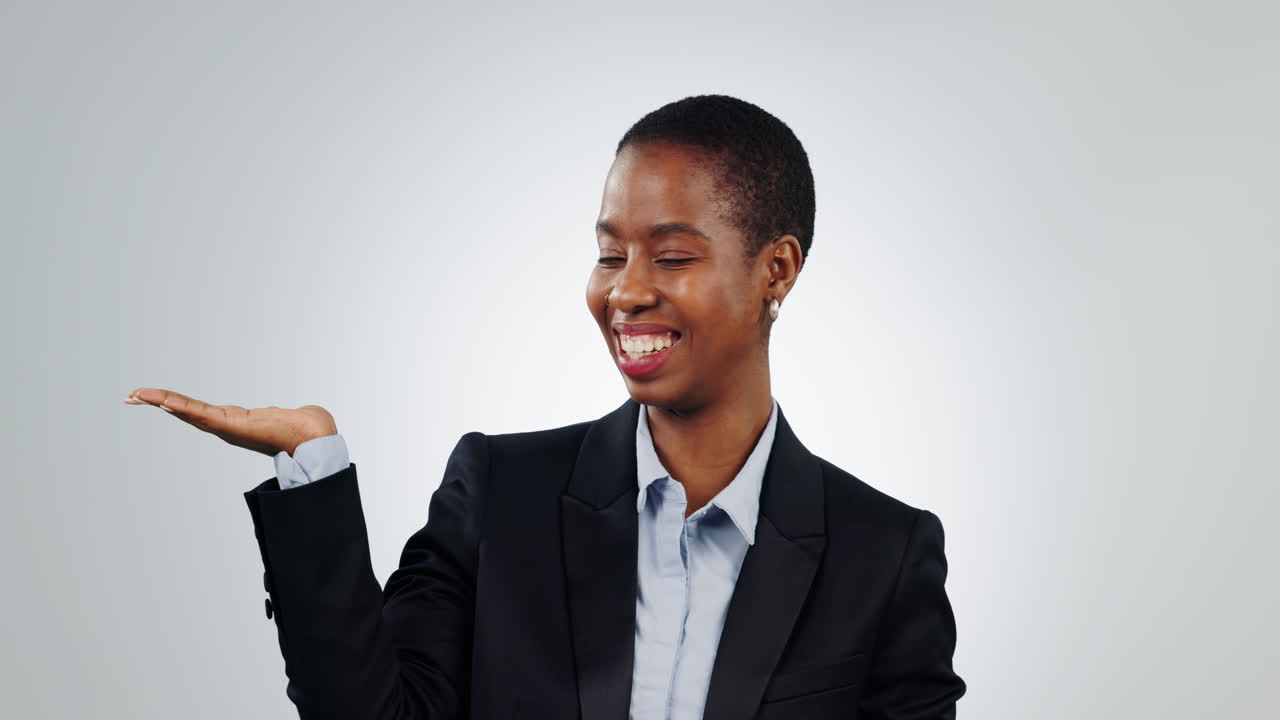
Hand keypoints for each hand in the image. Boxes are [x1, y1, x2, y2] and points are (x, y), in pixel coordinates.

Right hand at [124, 387, 338, 456]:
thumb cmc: (304, 428)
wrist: (315, 438)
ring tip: (139, 394)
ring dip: (163, 402)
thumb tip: (296, 414)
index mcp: (233, 422)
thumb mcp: (282, 416)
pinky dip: (184, 408)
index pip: (198, 411)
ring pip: (189, 412)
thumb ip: (281, 416)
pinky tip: (165, 402)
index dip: (175, 404)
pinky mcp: (234, 426)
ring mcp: (228, 428)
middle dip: (158, 402)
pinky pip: (204, 414)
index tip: (153, 397)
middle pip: (185, 411)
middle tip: (131, 395)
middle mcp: (226, 427)